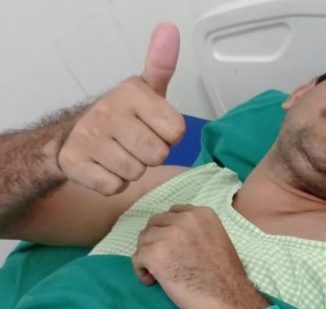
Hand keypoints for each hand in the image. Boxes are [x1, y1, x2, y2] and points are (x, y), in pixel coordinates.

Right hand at [57, 22, 185, 195]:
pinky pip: (114, 186)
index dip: (168, 136)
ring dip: (132, 169)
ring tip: (120, 154)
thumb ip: (161, 66)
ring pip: (136, 172)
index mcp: (132, 93)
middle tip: (136, 144)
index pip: (176, 131)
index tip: (153, 128)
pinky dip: (113, 182)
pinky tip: (105, 167)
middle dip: (151, 154)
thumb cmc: (121, 116)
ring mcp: (89, 138)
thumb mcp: (145, 91)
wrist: (73, 136)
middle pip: (158, 155)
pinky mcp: (75, 163)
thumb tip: (170, 30)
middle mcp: (108, 111)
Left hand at [132, 205, 268, 308]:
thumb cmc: (227, 277)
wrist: (228, 299)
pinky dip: (141, 271)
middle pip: (155, 223)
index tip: (171, 245)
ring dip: (147, 256)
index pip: (173, 212)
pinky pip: (137, 258)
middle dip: (155, 241)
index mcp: (202, 214)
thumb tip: (177, 237)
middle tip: (162, 260)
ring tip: (157, 273)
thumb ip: (198, 231)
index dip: (169, 230)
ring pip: (143, 240)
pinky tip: (153, 281)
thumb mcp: (218, 240)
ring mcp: (168, 235)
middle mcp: (184, 219)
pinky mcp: (154, 254)